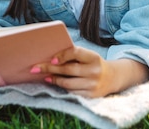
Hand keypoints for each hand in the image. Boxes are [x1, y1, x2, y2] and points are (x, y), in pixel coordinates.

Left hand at [31, 46, 148, 97]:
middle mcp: (95, 71)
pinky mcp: (91, 96)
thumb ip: (74, 55)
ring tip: (46, 76)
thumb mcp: (88, 56)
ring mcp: (93, 85)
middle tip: (36, 68)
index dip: (62, 55)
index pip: (76, 53)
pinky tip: (55, 83)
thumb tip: (50, 57)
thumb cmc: (93, 64)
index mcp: (94, 57)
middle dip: (50, 69)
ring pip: (68, 83)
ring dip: (54, 80)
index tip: (51, 59)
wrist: (112, 77)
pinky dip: (62, 88)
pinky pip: (71, 92)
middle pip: (68, 70)